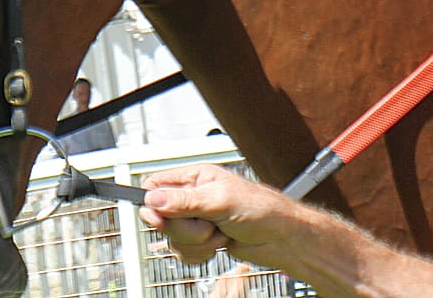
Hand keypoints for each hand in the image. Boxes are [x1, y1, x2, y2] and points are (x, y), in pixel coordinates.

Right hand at [139, 165, 303, 270]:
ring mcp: (196, 220)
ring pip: (173, 239)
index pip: (155, 186)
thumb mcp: (220, 201)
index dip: (153, 204)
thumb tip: (153, 199)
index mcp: (196, 177)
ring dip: (197, 243)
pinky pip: (184, 254)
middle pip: (162, 218)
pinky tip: (218, 245)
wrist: (280, 238)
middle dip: (186, 229)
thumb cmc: (261, 210)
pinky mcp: (201, 240)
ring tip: (219, 233)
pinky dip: (200, 254)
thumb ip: (185, 201)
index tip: (160, 219)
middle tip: (208, 224)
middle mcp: (193, 198)